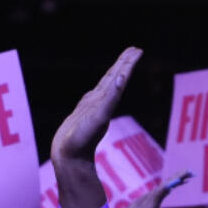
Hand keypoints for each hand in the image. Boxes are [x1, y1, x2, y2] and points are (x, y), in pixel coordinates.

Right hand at [50, 47, 141, 163]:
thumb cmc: (82, 140)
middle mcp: (102, 102)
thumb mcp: (98, 117)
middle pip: (115, 78)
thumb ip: (110, 98)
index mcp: (107, 100)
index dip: (128, 63)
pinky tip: (99, 88)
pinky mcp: (82, 113)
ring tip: (121, 63)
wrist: (70, 158)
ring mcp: (92, 108)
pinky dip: (99, 88)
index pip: (121, 77)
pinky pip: (93, 96)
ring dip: (114, 73)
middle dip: (124, 63)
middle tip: (134, 49)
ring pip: (105, 86)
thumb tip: (123, 77)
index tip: (138, 50)